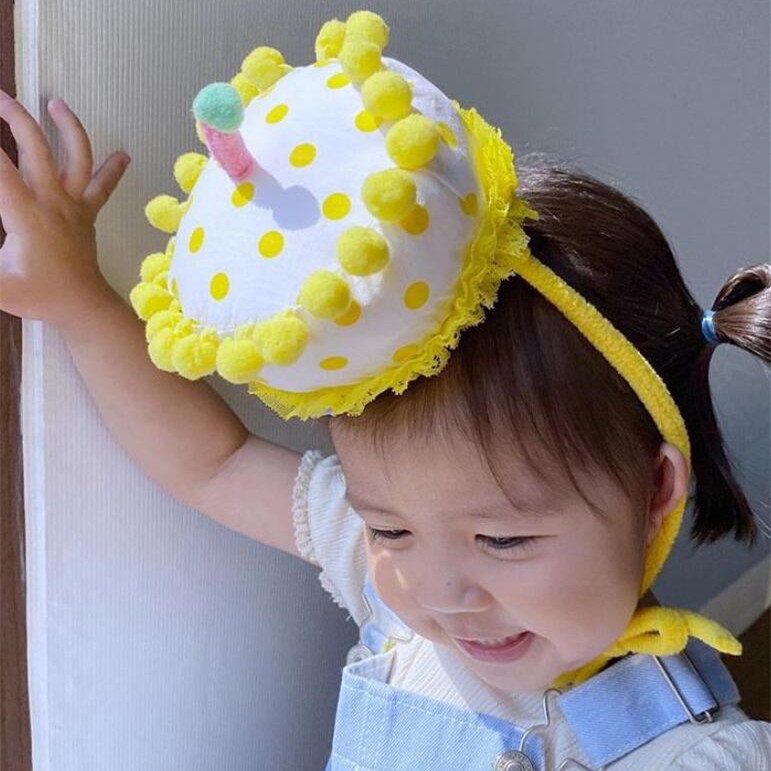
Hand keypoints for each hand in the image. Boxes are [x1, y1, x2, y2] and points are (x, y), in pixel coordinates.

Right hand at [0, 90, 129, 328]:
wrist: (83, 307)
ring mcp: (74, 206)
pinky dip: (113, 171)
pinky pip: (102, 188)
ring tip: (58, 102)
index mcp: (25, 214)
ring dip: (68, 128)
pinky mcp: (87, 215)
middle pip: (36, 149)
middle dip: (16, 118)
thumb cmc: (38, 296)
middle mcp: (52, 202)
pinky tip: (124, 155)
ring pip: (77, 159)